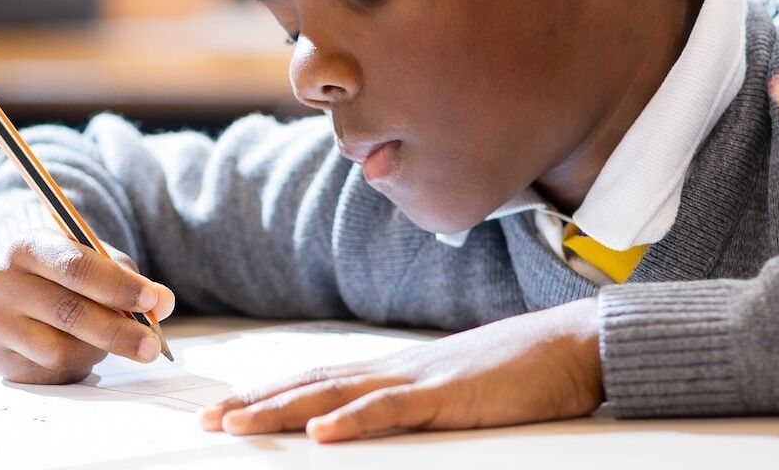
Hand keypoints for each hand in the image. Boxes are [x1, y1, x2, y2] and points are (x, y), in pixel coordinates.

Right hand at [0, 228, 176, 383]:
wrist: (14, 291)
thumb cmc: (61, 273)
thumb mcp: (92, 261)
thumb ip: (127, 278)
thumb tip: (162, 303)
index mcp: (27, 246)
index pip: (75, 267)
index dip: (117, 286)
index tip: (151, 301)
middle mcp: (2, 282)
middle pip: (69, 312)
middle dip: (118, 331)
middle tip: (152, 345)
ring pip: (61, 349)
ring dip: (97, 351)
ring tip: (107, 340)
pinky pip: (51, 372)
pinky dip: (78, 365)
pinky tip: (81, 351)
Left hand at [200, 298, 603, 442]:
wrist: (573, 345)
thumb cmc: (521, 373)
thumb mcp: (455, 392)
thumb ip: (414, 405)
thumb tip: (375, 423)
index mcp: (397, 370)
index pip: (319, 382)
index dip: (269, 395)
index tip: (225, 410)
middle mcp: (397, 369)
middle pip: (311, 385)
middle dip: (255, 403)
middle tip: (206, 420)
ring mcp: (421, 380)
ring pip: (337, 396)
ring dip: (283, 410)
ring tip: (237, 423)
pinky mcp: (449, 397)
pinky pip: (393, 410)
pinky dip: (354, 421)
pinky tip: (321, 433)